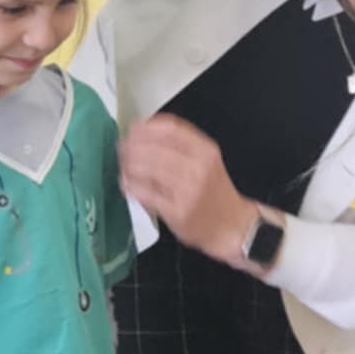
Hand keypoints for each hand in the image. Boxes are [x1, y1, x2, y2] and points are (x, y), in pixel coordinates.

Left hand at [120, 118, 259, 267]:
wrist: (232, 226)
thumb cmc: (214, 192)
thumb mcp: (206, 161)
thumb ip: (180, 146)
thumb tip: (142, 133)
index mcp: (205, 150)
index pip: (171, 129)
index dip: (146, 127)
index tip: (133, 130)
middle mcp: (198, 168)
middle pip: (155, 148)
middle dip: (132, 147)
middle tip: (122, 150)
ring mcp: (187, 190)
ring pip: (148, 170)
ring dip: (129, 167)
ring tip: (124, 168)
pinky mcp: (177, 211)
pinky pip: (146, 194)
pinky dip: (132, 187)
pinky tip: (127, 185)